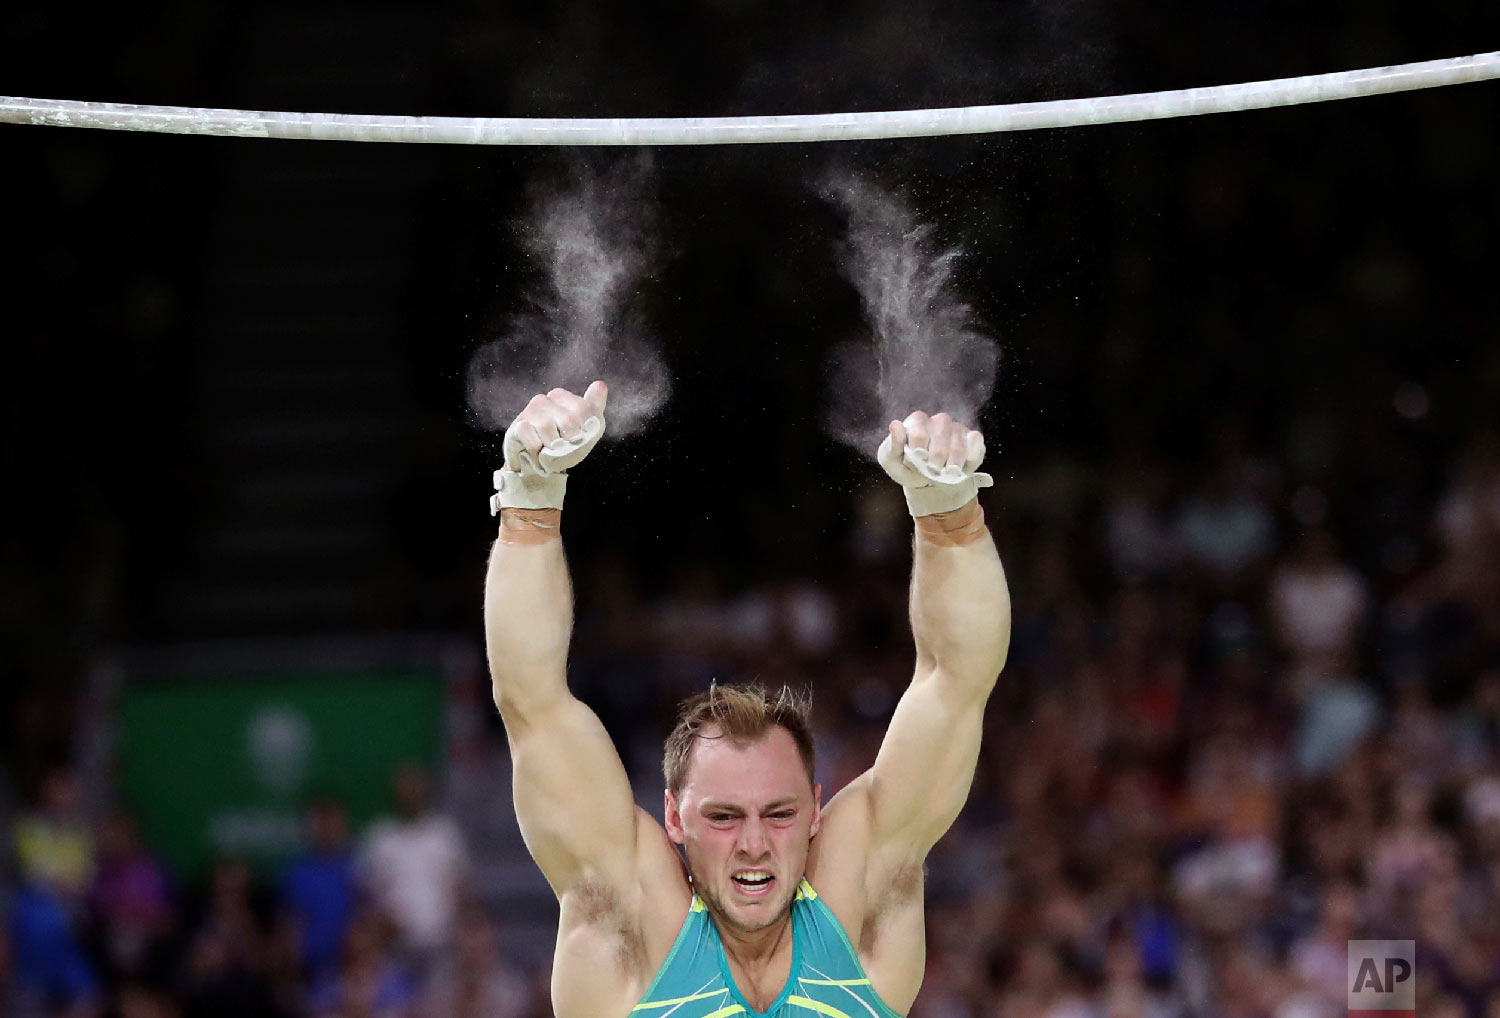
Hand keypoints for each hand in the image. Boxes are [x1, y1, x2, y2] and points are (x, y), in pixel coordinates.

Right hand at [491, 381, 607, 513]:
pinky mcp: (518, 426)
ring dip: (551, 447)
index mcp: (562, 397)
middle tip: (562, 447)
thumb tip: (600, 384)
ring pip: (547, 428)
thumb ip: (594, 406)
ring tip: (548, 450)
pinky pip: (532, 440)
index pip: (582, 408)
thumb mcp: (586, 427)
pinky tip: (536, 451)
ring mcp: (529, 412)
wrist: (537, 465)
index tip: (577, 439)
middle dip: (569, 441)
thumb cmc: (563, 444)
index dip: (583, 430)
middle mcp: (544, 400)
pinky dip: (537, 452)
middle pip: (568, 420)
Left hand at [877, 411, 992, 516]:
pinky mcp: (973, 438)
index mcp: (917, 421)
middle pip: (940, 444)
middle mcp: (939, 420)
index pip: (919, 435)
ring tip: (945, 474)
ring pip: (958, 448)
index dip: (918, 454)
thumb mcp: (891, 461)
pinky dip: (970, 464)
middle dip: (935, 465)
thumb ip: (893, 445)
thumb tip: (895, 424)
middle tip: (931, 471)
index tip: (917, 462)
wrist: (926, 479)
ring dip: (951, 468)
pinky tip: (961, 471)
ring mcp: (957, 428)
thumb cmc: (906, 466)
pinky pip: (976, 446)